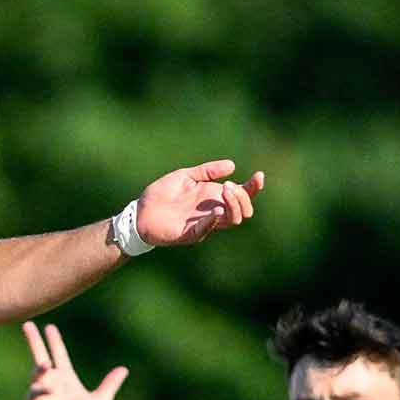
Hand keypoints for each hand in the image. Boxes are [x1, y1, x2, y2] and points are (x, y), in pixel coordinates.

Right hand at [22, 322, 127, 399]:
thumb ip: (110, 384)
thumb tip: (124, 369)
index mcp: (66, 377)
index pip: (59, 354)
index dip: (54, 341)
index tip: (49, 327)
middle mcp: (52, 381)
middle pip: (40, 355)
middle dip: (34, 340)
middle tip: (27, 324)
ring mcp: (41, 391)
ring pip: (37, 372)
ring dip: (42, 369)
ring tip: (47, 368)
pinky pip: (35, 389)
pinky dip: (43, 389)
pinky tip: (50, 393)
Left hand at [134, 160, 263, 246]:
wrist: (140, 211)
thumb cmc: (162, 194)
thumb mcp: (186, 176)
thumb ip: (207, 171)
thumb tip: (232, 165)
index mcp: (214, 197)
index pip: (242, 195)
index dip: (253, 187)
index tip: (259, 175)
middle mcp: (213, 212)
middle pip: (244, 210)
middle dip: (243, 196)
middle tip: (228, 186)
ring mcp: (204, 224)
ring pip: (232, 220)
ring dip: (234, 205)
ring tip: (225, 191)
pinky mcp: (190, 234)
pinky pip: (207, 229)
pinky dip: (214, 220)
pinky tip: (215, 209)